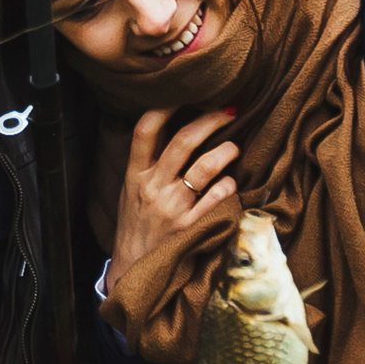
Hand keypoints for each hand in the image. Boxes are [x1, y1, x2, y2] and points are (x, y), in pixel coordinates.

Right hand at [114, 106, 240, 274]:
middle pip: (183, 141)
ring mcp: (173, 207)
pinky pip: (217, 197)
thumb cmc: (135, 225)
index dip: (165, 107)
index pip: (146, 130)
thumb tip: (167, 126)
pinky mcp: (191, 227)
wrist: (133, 269)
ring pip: (205, 167)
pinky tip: (231, 183)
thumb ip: (146, 162)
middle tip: (229, 111)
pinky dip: (229, 185)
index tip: (184, 94)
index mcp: (135, 174)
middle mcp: (153, 187)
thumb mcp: (130, 190)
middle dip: (210, 120)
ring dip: (226, 150)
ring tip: (234, 146)